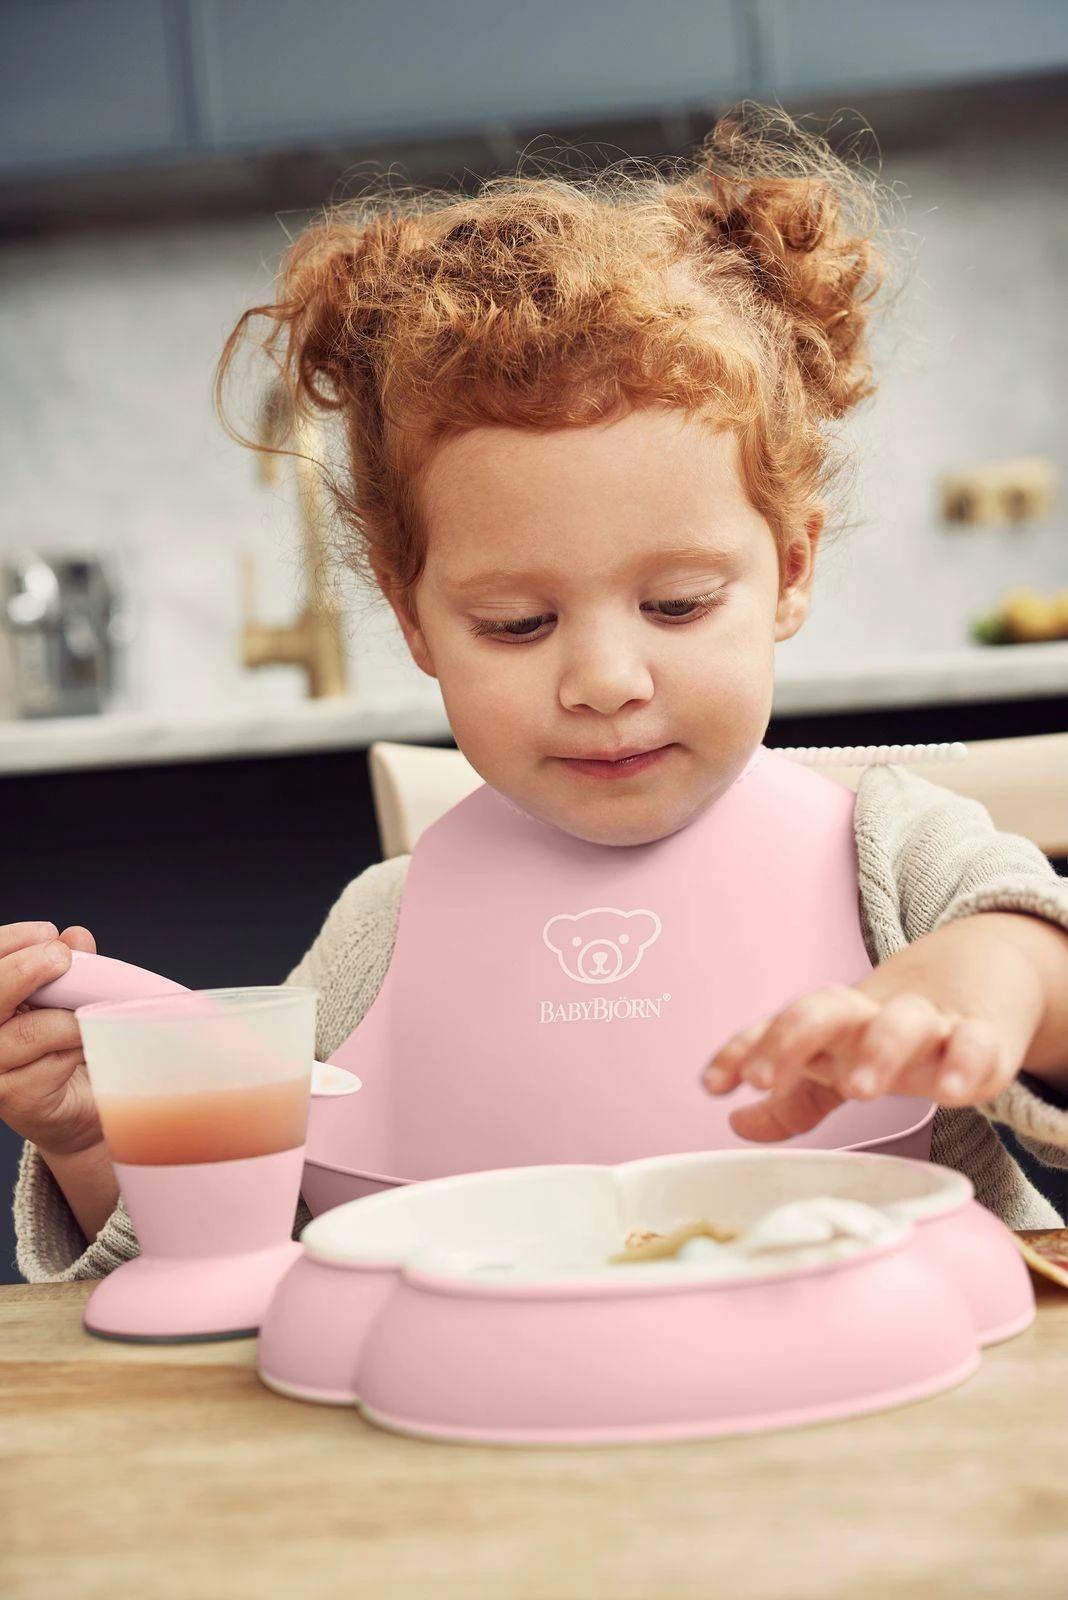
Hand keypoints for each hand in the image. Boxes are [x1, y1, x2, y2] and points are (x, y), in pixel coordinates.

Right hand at [0, 921, 103, 1155]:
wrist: (76, 1106)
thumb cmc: (65, 1044)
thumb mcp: (67, 997)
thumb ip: (68, 966)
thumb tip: (77, 936)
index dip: (7, 942)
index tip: (47, 931)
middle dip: (23, 970)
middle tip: (61, 958)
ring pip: (25, 1032)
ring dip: (66, 1017)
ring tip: (92, 1011)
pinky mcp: (14, 1098)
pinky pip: (49, 1064)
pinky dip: (76, 1047)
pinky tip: (89, 1043)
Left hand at [701, 981, 1017, 1141]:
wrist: (975, 982)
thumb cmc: (888, 1037)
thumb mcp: (838, 1065)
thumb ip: (791, 1099)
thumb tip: (736, 1122)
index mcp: (832, 1021)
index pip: (778, 1028)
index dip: (743, 1051)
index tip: (713, 1084)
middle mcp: (872, 1015)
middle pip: (825, 1009)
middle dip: (790, 1040)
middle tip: (763, 1080)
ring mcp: (928, 1023)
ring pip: (900, 1022)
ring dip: (876, 1050)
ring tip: (858, 1091)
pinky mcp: (982, 1037)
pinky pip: (974, 1044)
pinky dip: (965, 1063)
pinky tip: (953, 1091)